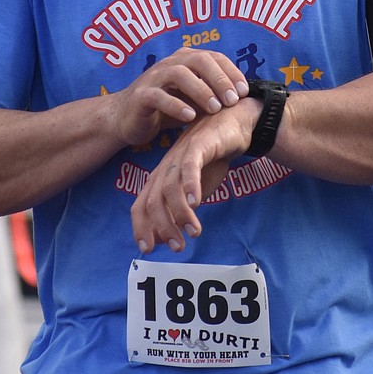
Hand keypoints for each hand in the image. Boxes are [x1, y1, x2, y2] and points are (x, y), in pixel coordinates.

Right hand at [113, 47, 249, 146]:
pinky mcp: (141, 96)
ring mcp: (154, 78)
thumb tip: (244, 96)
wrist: (126, 118)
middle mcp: (170, 63)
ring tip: (215, 108)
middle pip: (198, 61)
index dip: (231, 71)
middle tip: (233, 99)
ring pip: (179, 75)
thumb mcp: (193, 98)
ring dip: (200, 90)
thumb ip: (212, 93)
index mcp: (185, 60)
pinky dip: (176, 105)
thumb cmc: (166, 107)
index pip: (213, 57)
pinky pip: (159, 96)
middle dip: (219, 79)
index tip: (244, 91)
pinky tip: (190, 117)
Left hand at [130, 97, 260, 253]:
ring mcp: (179, 157)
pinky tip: (196, 201)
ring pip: (169, 189)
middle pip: (152, 202)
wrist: (232, 124)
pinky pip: (189, 167)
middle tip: (178, 246)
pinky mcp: (196, 146)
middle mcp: (165, 169)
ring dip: (180, 213)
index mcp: (160, 179)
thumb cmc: (212, 158)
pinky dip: (190, 186)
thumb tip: (170, 236)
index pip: (140, 206)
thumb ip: (182, 210)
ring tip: (194, 231)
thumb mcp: (196, 190)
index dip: (141, 228)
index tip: (148, 249)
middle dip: (162, 227)